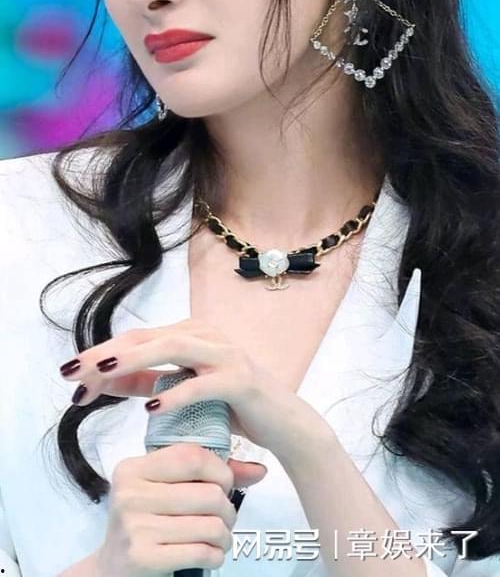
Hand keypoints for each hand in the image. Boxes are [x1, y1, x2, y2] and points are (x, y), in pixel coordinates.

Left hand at [59, 317, 331, 466]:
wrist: (283, 423)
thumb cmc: (232, 406)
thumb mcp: (183, 391)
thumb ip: (150, 381)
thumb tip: (105, 379)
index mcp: (190, 333)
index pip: (136, 339)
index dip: (101, 355)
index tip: (70, 376)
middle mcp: (206, 334)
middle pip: (146, 338)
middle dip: (106, 355)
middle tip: (71, 372)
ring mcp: (224, 354)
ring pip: (172, 348)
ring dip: (134, 360)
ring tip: (102, 374)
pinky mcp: (239, 379)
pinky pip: (201, 383)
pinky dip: (175, 393)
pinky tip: (150, 407)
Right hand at [93, 441, 242, 574]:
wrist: (112, 568)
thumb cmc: (146, 521)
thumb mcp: (164, 489)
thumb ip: (206, 474)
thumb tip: (259, 470)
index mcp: (132, 469)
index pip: (191, 457)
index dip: (220, 470)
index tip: (224, 483)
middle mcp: (129, 494)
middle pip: (208, 494)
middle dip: (228, 508)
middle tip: (224, 517)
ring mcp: (134, 526)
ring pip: (211, 525)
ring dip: (225, 535)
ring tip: (219, 537)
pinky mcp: (143, 557)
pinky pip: (202, 552)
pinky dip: (215, 555)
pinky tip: (209, 553)